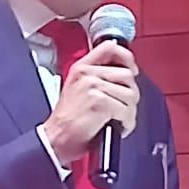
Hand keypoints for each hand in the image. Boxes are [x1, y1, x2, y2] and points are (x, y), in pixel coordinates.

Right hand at [42, 42, 138, 166]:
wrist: (56, 140)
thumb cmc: (68, 121)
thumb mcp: (78, 90)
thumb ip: (98, 78)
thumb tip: (125, 74)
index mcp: (81, 68)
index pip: (110, 48)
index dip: (127, 58)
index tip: (132, 70)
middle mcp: (87, 74)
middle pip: (127, 75)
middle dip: (130, 95)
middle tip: (123, 108)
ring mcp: (93, 87)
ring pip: (130, 94)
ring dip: (129, 111)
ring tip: (119, 120)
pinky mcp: (100, 102)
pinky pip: (126, 110)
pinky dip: (127, 123)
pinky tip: (117, 127)